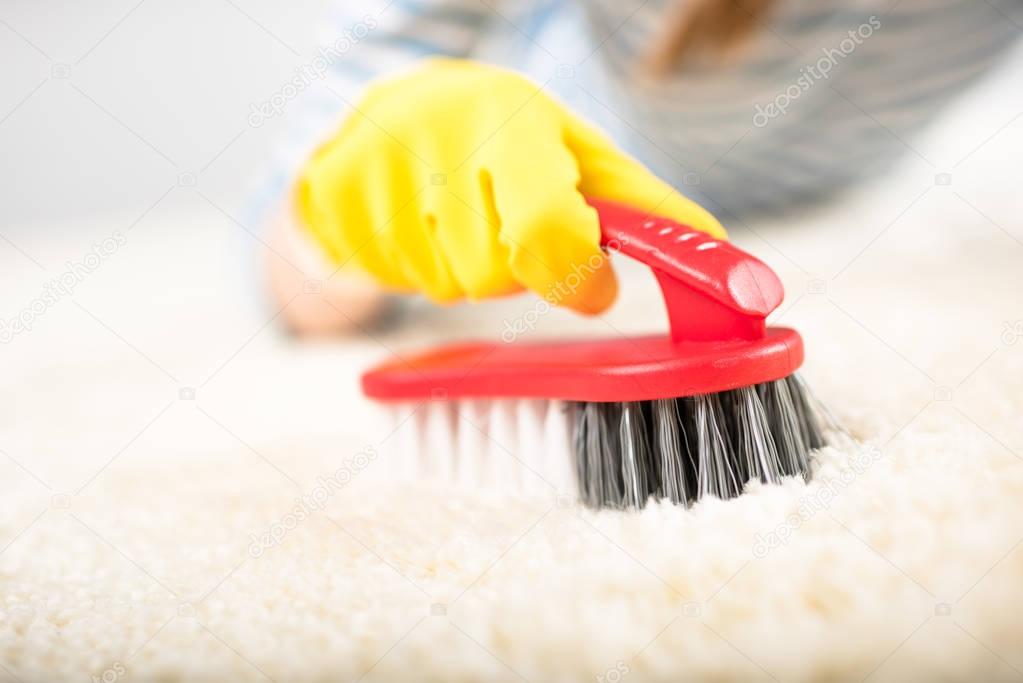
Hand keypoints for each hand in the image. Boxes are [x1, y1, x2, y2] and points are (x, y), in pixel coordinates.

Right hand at [294, 58, 725, 313]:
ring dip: (469, 265)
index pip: (548, 233)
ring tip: (459, 209)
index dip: (576, 277)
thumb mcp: (579, 153)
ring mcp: (376, 175)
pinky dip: (421, 265)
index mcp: (510, 123)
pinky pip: (399, 282)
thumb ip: (647, 211)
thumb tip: (729, 265)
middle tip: (507, 216)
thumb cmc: (504, 137)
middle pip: (497, 277)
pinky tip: (418, 218)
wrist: (391, 112)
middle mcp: (437, 143)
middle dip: (518, 266)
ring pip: (451, 286)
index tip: (592, 282)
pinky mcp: (331, 202)